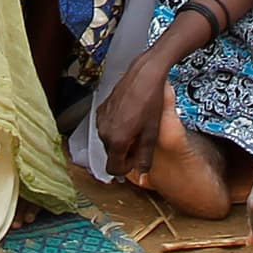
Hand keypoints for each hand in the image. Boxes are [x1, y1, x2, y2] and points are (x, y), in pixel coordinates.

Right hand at [99, 52, 170, 184]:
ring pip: (108, 141)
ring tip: (137, 127)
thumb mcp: (151, 133)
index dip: (126, 167)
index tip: (136, 158)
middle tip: (141, 141)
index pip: (113, 168)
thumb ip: (144, 158)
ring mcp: (101, 120)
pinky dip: (116, 128)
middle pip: (111, 154)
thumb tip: (141, 176)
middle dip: (125, 152)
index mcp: (116, 140)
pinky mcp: (101, 110)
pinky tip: (130, 117)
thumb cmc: (150, 102)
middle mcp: (104, 131)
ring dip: (121, 140)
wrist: (144, 76)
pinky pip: (106, 127)